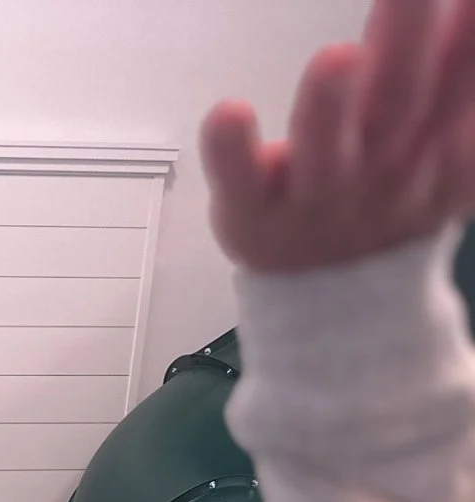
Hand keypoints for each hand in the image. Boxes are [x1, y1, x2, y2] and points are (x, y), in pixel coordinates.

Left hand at [201, 0, 474, 272]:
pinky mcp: (253, 211)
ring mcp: (317, 192)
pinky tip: (228, 115)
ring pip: (326, 151)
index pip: (463, 81)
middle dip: (408, 38)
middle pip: (400, 101)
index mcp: (440, 142)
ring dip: (329, 106)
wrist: (342, 297)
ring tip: (336, 58)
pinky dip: (232, 153)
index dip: (471, 37)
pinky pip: (241, 184)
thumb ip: (464, 75)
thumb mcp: (452, 144)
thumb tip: (471, 13)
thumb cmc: (392, 192)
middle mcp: (384, 165)